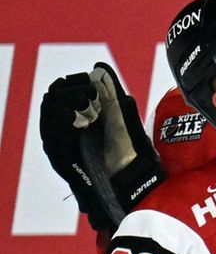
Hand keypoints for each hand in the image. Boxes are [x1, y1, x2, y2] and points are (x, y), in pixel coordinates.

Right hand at [38, 63, 161, 231]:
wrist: (128, 182)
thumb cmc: (124, 153)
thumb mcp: (118, 120)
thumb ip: (109, 98)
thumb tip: (101, 71)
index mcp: (74, 120)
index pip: (59, 91)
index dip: (72, 82)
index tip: (90, 80)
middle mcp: (62, 131)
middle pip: (51, 99)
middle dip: (69, 90)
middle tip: (90, 93)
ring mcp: (59, 144)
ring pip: (48, 114)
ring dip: (66, 103)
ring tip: (87, 103)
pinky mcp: (59, 158)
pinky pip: (52, 136)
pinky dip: (63, 123)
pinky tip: (78, 118)